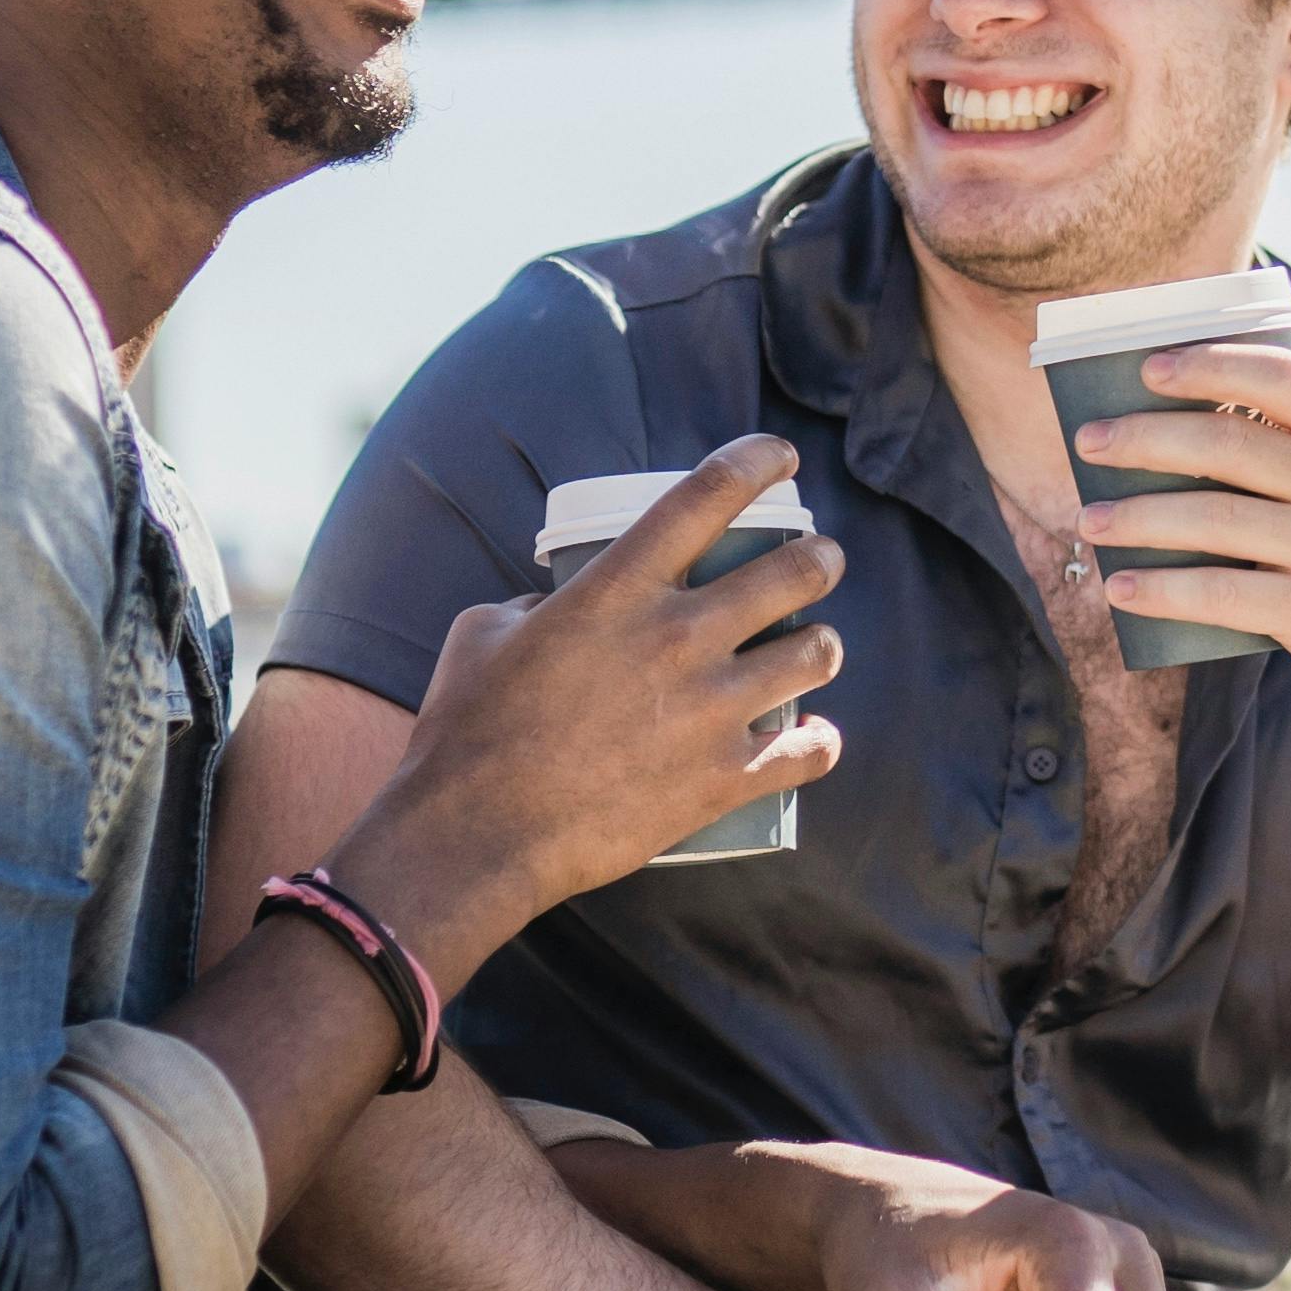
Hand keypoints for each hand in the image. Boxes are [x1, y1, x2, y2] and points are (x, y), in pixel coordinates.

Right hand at [347, 441, 841, 974]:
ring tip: (815, 650)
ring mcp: (709, 709)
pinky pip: (807, 753)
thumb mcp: (484, 633)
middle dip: (819, 559)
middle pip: (792, 573)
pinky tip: (816, 740)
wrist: (477, 832)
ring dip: (822, 647)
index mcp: (618, 588)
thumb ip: (534, 606)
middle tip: (820, 563)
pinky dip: (818, 745)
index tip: (783, 457)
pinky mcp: (722, 778)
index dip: (757, 462)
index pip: (707, 495)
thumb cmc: (468, 730)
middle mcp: (677, 636)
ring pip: (814, 655)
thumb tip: (556, 607)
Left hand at [1070, 343, 1290, 746]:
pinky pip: (1222, 593)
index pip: (1284, 377)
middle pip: (1230, 442)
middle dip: (1146, 438)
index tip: (1150, 367)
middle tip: (1090, 442)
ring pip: (1214, 517)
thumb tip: (1185, 425)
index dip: (1212, 364)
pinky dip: (1163, 590)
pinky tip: (1122, 588)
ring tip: (1090, 520)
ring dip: (1138, 517)